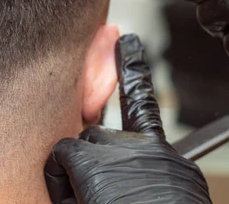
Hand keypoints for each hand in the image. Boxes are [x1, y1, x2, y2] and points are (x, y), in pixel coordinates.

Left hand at [44, 34, 211, 203]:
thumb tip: (118, 176)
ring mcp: (117, 150)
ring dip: (78, 178)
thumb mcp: (159, 188)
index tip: (125, 40)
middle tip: (98, 191)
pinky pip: (64, 159)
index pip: (142, 105)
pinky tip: (82, 199)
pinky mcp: (91, 160)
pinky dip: (65, 182)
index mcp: (164, 158)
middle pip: (97, 136)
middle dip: (91, 163)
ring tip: (95, 203)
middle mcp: (143, 146)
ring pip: (78, 149)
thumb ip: (142, 169)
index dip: (133, 71)